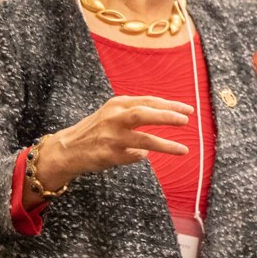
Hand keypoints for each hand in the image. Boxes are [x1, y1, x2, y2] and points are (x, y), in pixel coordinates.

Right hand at [35, 94, 194, 189]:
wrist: (67, 148)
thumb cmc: (98, 129)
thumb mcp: (114, 113)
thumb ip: (138, 111)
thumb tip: (172, 113)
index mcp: (117, 104)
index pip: (148, 101)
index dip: (170, 104)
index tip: (189, 109)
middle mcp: (113, 118)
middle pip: (144, 114)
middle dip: (167, 116)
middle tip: (186, 120)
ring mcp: (111, 137)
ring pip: (144, 140)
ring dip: (166, 145)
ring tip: (183, 150)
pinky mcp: (110, 154)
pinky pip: (136, 156)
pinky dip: (142, 156)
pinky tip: (140, 155)